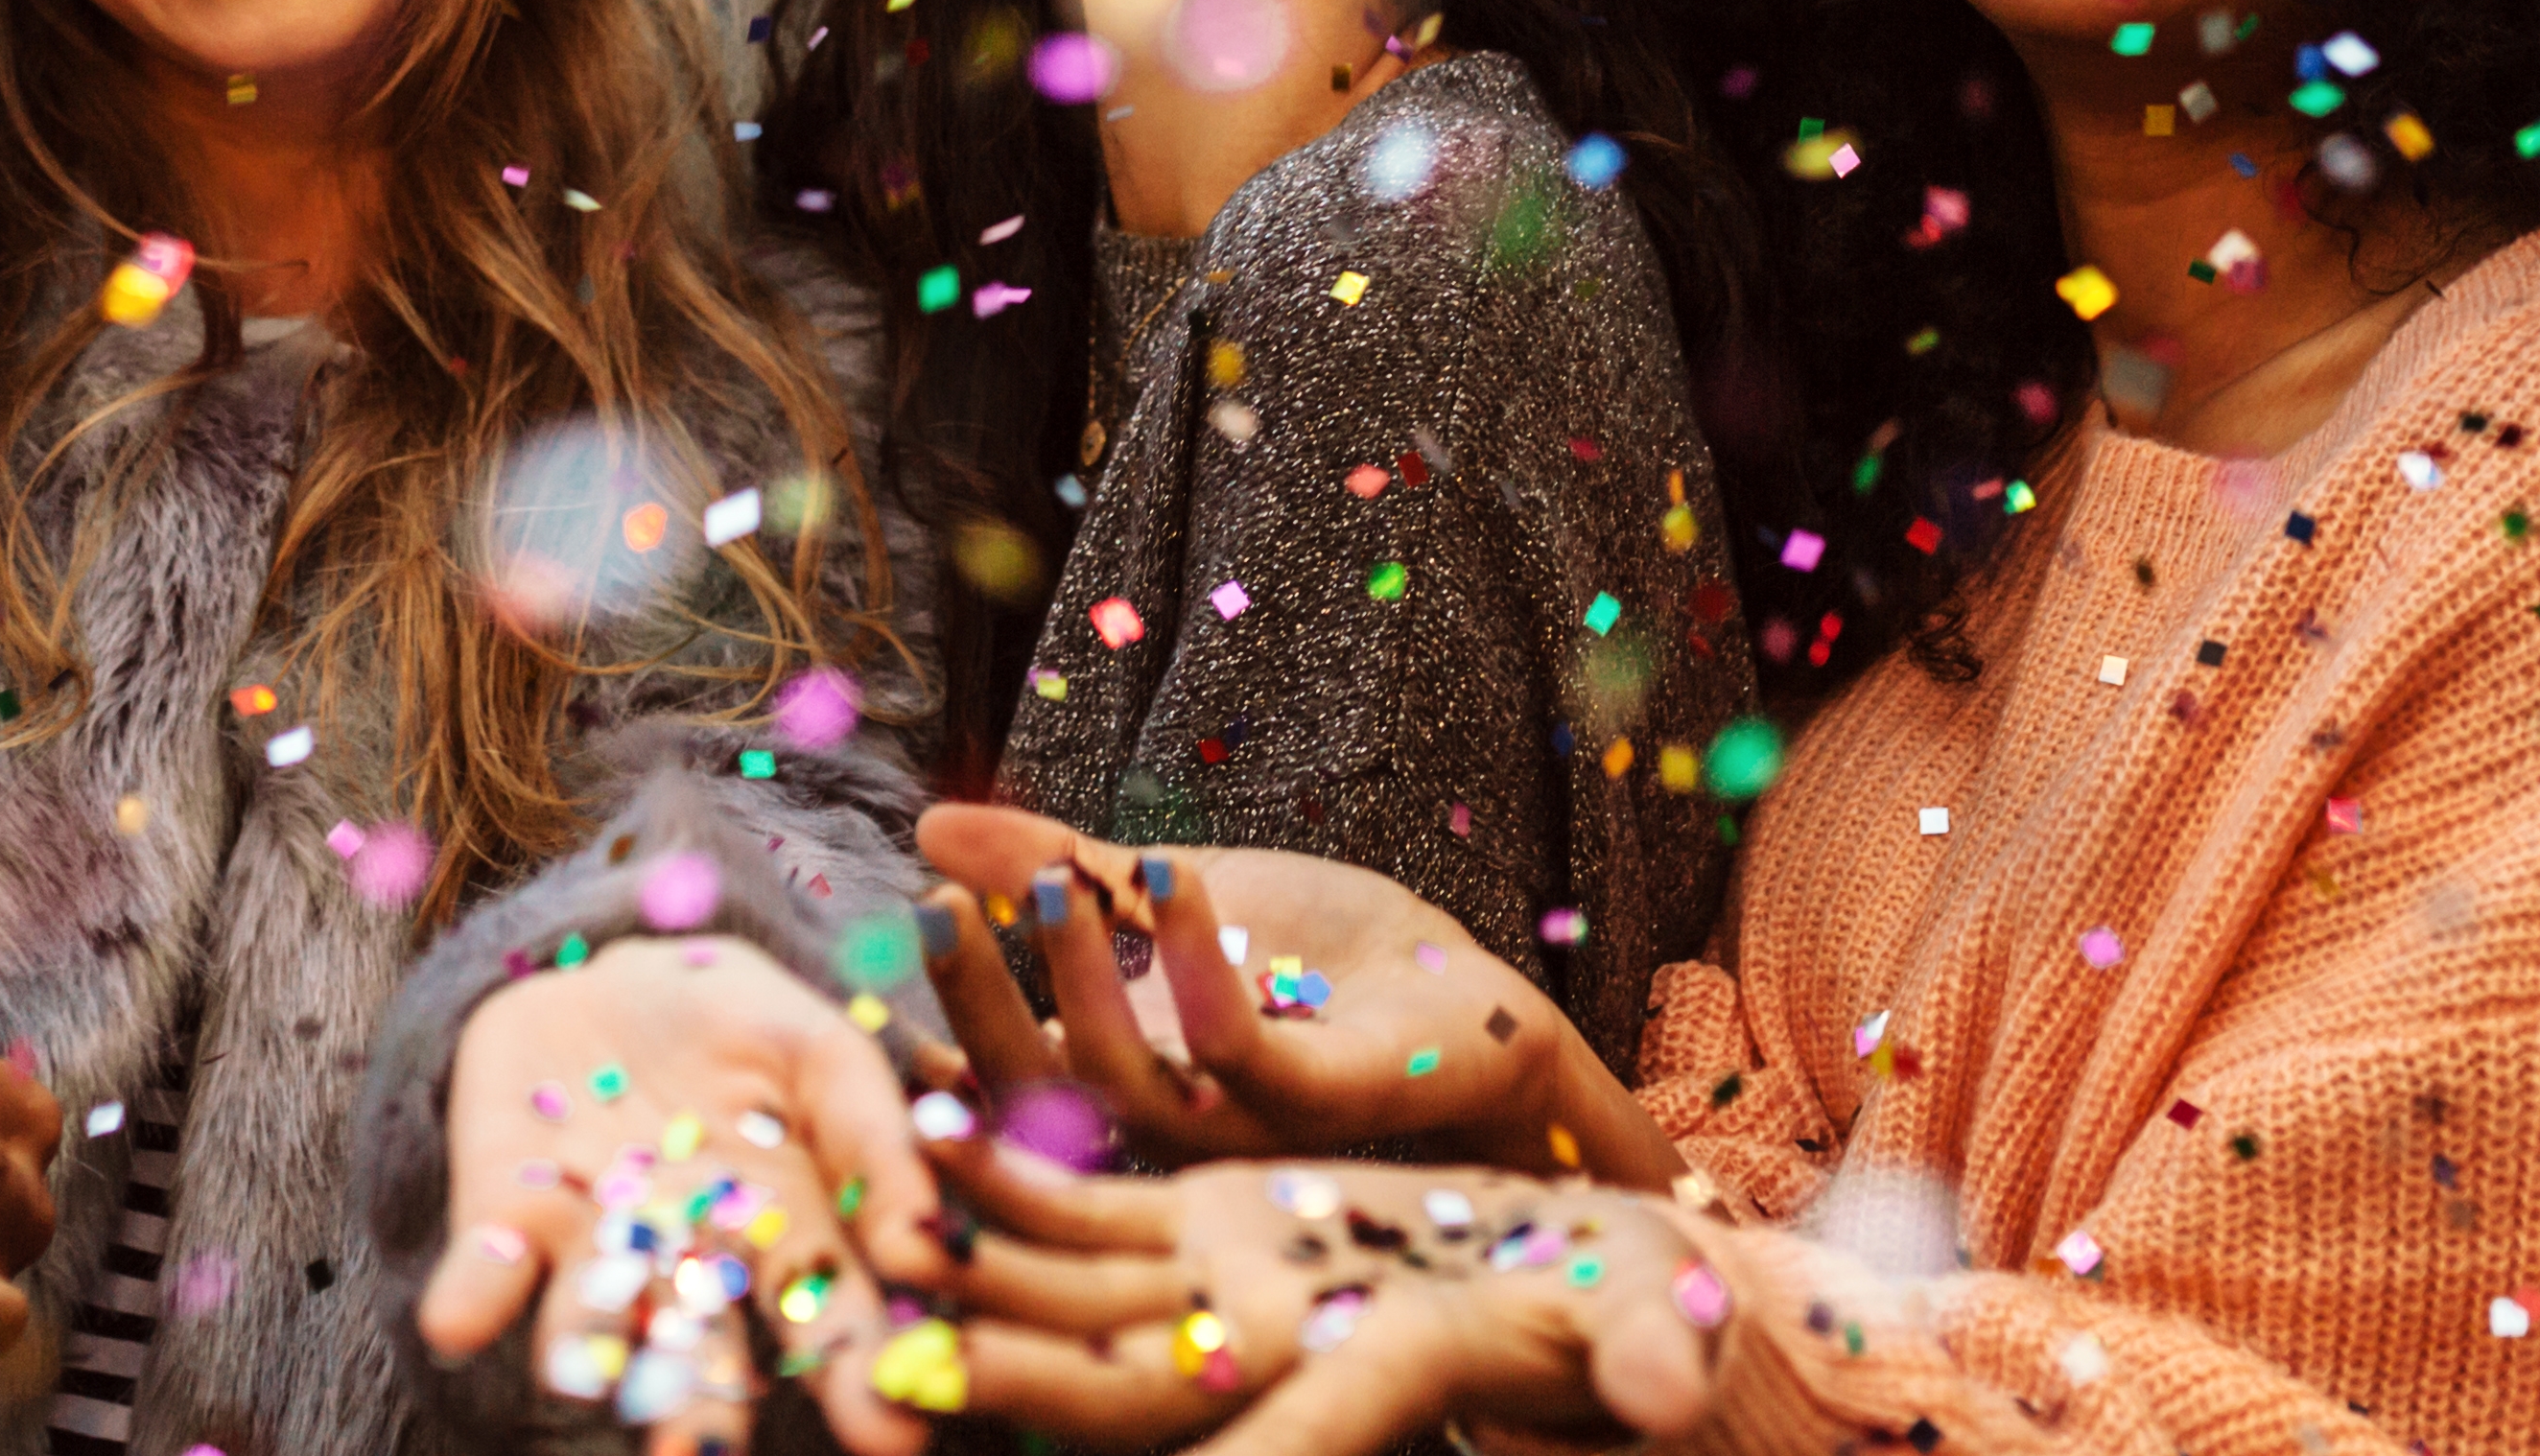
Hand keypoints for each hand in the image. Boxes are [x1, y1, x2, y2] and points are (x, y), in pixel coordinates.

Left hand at [416, 933, 954, 1455]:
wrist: (615, 972)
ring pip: (590, 1318)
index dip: (855, 1371)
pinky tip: (461, 1316)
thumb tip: (925, 1238)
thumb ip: (872, 1137)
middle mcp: (686, 1266)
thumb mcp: (824, 1054)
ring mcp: (592, 1245)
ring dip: (583, 1348)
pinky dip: (473, 1292)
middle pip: (699, 1353)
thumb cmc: (745, 1026)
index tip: (890, 1433)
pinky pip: (483, 1267)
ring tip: (580, 1376)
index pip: (826, 1317)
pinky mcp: (502, 1212)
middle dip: (700, 1412)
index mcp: (784, 1237)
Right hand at [916, 809, 1616, 1173]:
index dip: (933, 1028)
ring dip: (1078, 975)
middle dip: (977, 1002)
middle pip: (1037, 1095)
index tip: (883, 954)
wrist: (1460, 993)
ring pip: (1125, 1081)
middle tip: (935, 906)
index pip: (1001, 1079)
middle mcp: (1165, 1121)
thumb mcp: (1165, 894)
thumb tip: (929, 824)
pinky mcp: (1320, 1100)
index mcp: (1122, 1080)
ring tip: (1056, 878)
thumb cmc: (1312, 957)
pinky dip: (1194, 963)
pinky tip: (1173, 874)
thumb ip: (1059, 865)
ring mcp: (1240, 1123)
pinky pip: (1238, 1052)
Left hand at [932, 1151, 1728, 1455]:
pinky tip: (926, 1117)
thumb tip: (1665, 1395)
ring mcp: (1233, 1285)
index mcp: (1379, 1368)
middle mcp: (1279, 1346)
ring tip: (874, 1227)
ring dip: (976, 1267)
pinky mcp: (1213, 1220)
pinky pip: (1087, 1205)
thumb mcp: (1649, 1325)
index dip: (1221, 1452)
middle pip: (1124, 1378)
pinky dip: (1009, 1168)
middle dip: (1012, 1374)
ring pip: (1077, 1290)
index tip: (1095, 1448)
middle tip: (899, 1370)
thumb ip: (1648, 1354)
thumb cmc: (1640, 1311)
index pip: (1284, 1436)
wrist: (1596, 1274)